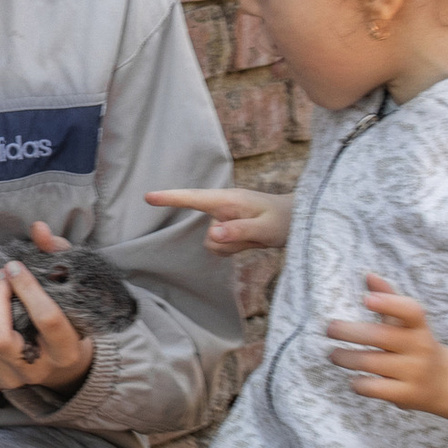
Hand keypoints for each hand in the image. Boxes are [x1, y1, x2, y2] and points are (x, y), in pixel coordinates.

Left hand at [0, 222, 97, 402]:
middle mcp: (35, 372)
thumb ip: (58, 254)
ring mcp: (6, 379)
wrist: (54, 361)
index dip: (28, 289)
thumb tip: (38, 229)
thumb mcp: (70, 285)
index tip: (15, 265)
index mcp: (66, 351)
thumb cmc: (65, 314)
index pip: (47, 320)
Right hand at [148, 181, 293, 257]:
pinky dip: (235, 250)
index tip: (148, 197)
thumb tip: (212, 234)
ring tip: (257, 238)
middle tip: (256, 237)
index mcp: (228, 200)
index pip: (193, 198)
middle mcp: (223, 208)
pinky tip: (252, 241)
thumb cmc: (284, 220)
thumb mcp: (266, 228)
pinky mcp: (228, 230)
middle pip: (208, 235)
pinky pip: (220, 248)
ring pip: (214, 245)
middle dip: (227, 243)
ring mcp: (225, 220)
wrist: (299, 220)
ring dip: (234, 248)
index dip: (170, 198)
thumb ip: (239, 231)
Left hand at [324, 277, 447, 410]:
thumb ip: (390, 300)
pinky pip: (375, 388)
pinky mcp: (406, 394)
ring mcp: (414, 372)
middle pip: (380, 336)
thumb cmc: (416, 346)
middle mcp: (420, 347)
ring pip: (371, 362)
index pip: (411, 311)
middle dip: (349, 331)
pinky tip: (354, 379)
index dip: (389, 303)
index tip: (366, 299)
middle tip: (330, 329)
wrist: (445, 383)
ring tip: (334, 355)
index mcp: (420, 326)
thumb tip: (368, 275)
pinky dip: (359, 383)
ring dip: (346, 358)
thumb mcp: (409, 324)